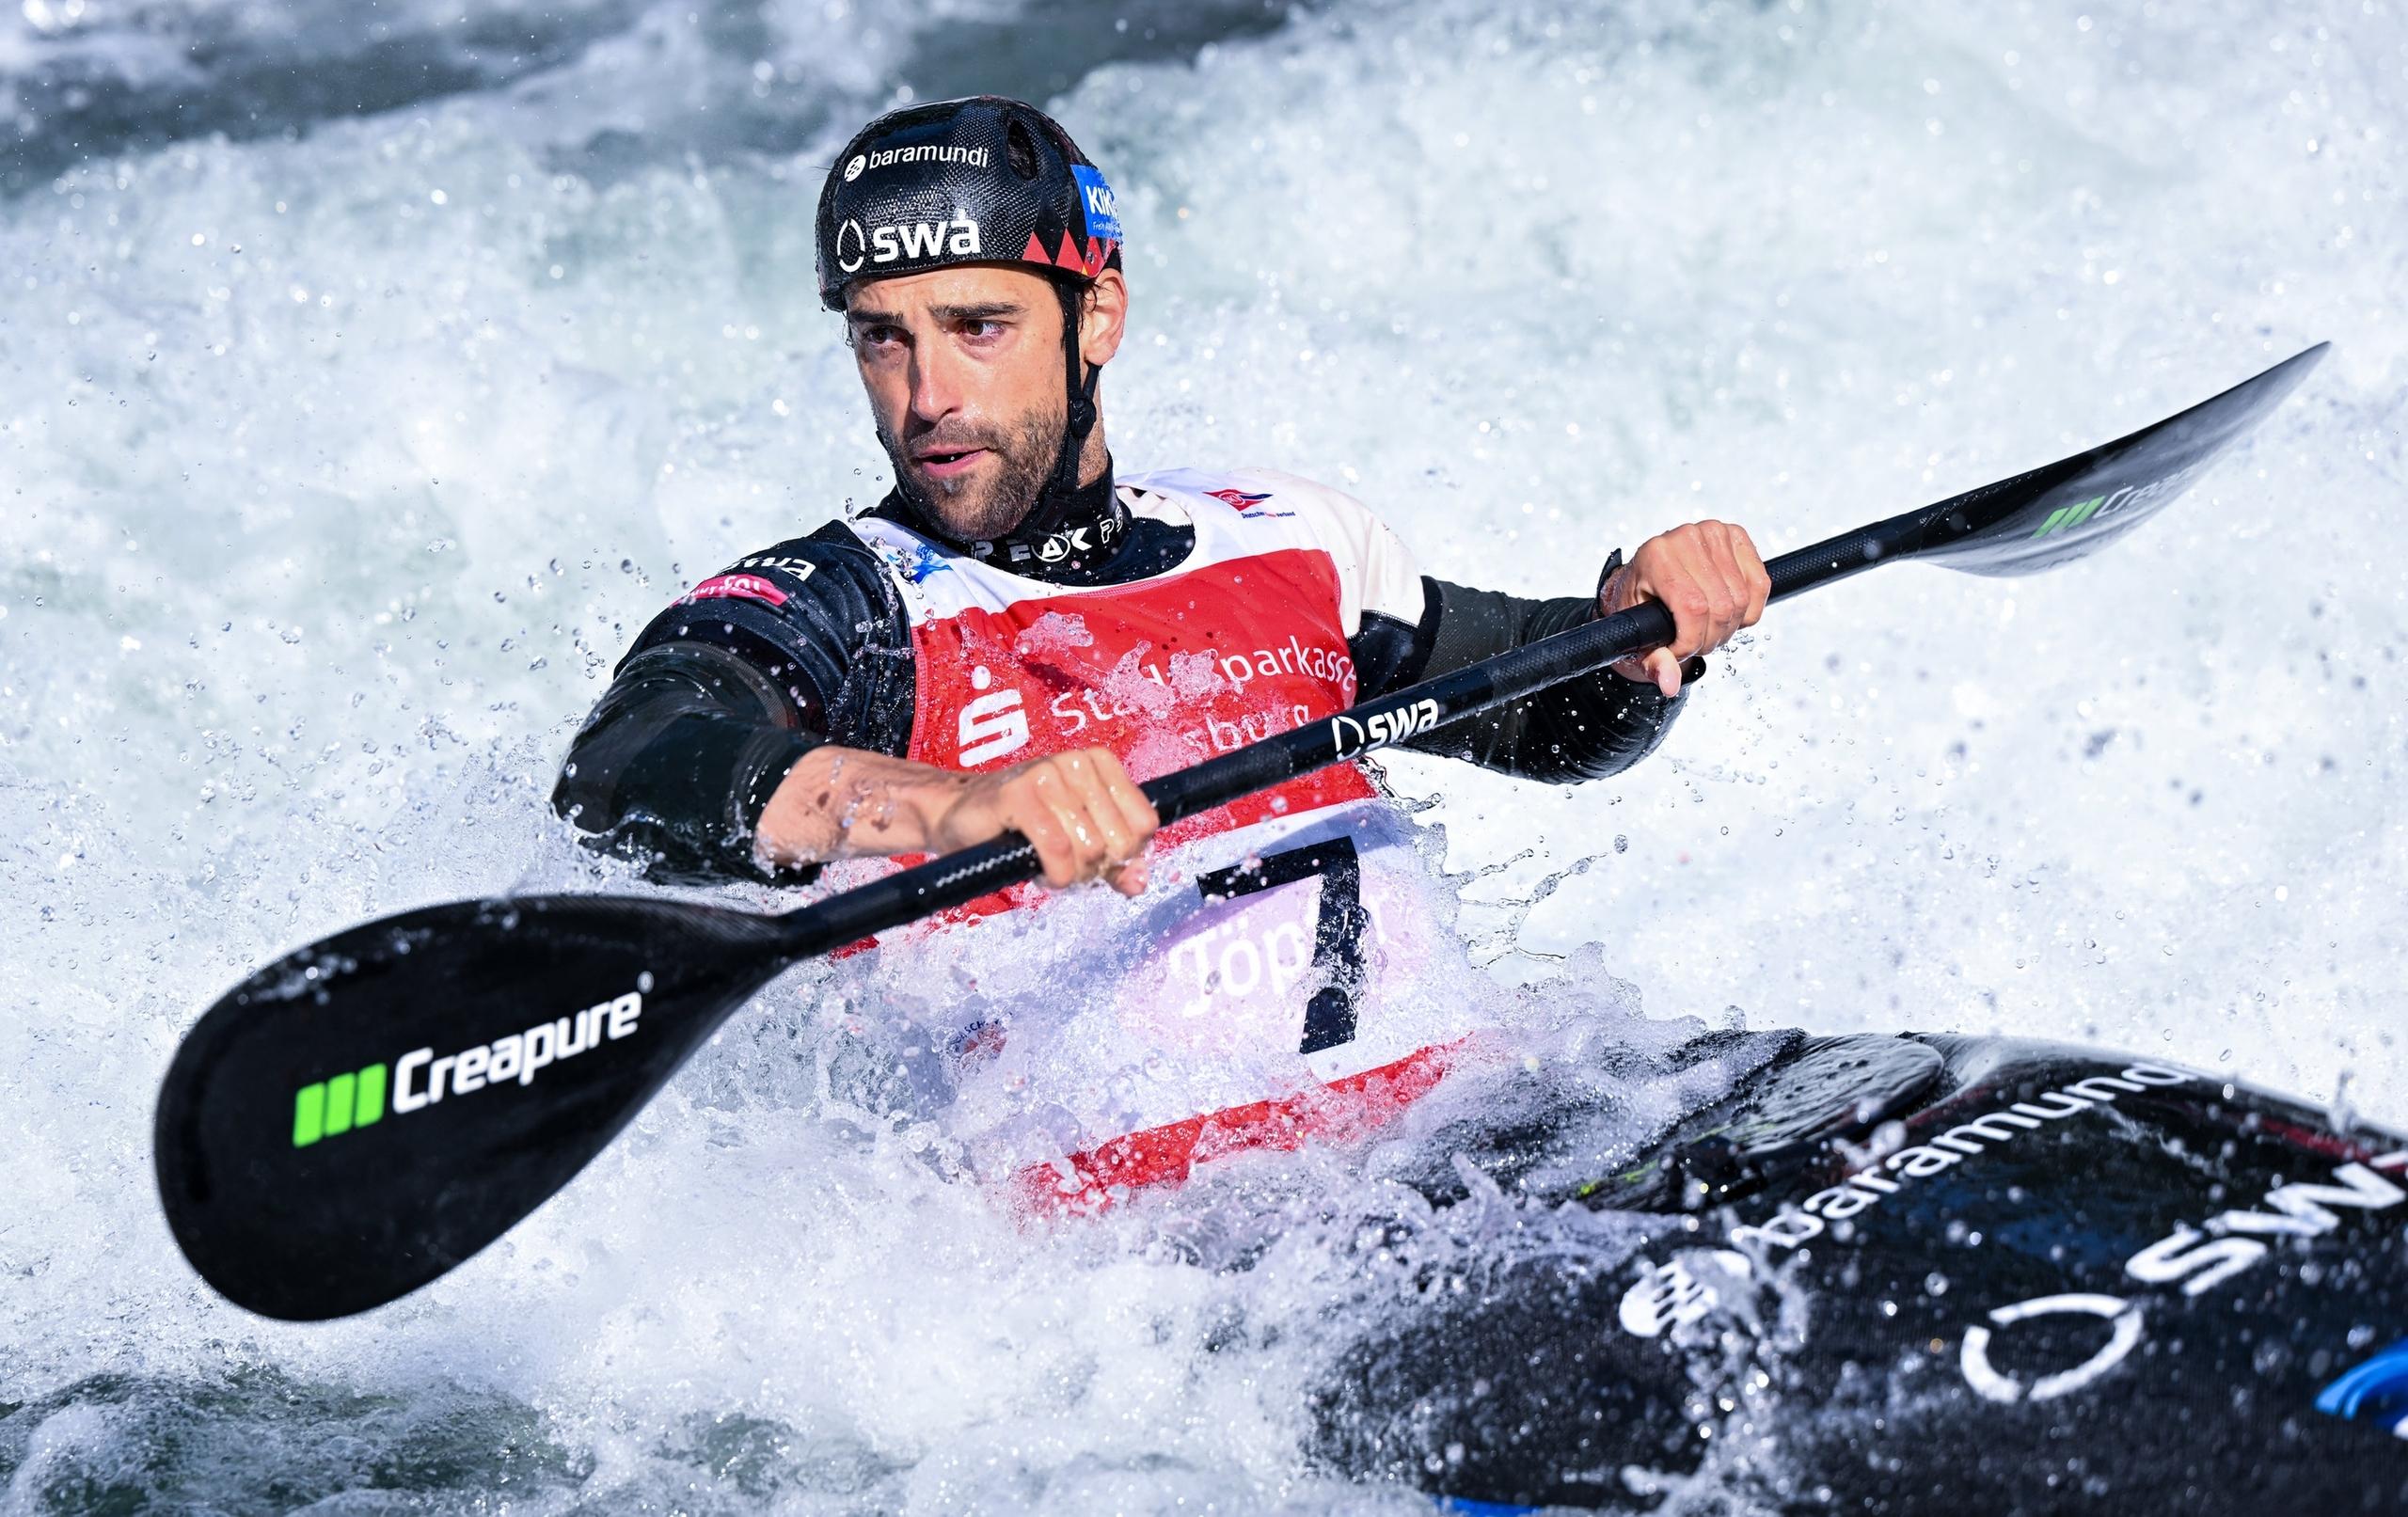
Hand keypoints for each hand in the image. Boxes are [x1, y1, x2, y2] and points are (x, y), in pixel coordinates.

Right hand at [925, 747, 1158, 895]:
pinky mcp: (1018, 793)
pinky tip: (1037, 869)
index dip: (1125, 855)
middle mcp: (1077, 761)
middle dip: (1095, 869)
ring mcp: (1046, 773)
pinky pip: (1056, 849)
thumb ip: (1114, 861)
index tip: (1098, 860)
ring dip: (1070, 874)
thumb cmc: (1022, 826)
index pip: (1144, 823)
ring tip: (1048, 866)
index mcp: (1101, 764)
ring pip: (1088, 847)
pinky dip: (1053, 873)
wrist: (958, 816)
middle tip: (1068, 868)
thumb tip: (1139, 882)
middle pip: (1118, 841)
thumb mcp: (1078, 841)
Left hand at [1599, 520, 1769, 696]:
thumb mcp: (1638, 637)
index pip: (1693, 608)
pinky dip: (1749, 609)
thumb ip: (1654, 662)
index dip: (1692, 641)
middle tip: (1695, 643)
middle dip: (1710, 638)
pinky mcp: (1736, 536)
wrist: (1646, 582)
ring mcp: (1713, 532)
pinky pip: (1760, 584)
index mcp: (1655, 556)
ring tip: (1707, 629)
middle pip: (1721, 607)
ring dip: (1729, 627)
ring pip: (1741, 600)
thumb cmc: (1639, 608)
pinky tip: (1728, 613)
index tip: (1678, 651)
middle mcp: (1685, 537)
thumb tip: (1669, 684)